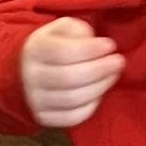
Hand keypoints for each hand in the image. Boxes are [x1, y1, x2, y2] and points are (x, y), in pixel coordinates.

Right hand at [18, 14, 122, 129]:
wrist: (26, 72)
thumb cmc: (53, 46)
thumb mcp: (62, 28)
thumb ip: (78, 30)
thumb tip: (93, 44)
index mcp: (35, 49)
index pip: (65, 52)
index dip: (92, 49)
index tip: (110, 45)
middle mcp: (31, 76)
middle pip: (70, 77)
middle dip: (101, 70)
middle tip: (119, 62)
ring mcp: (35, 100)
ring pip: (73, 99)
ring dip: (100, 87)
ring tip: (113, 75)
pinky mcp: (44, 117)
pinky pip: (72, 117)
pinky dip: (91, 106)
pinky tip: (99, 93)